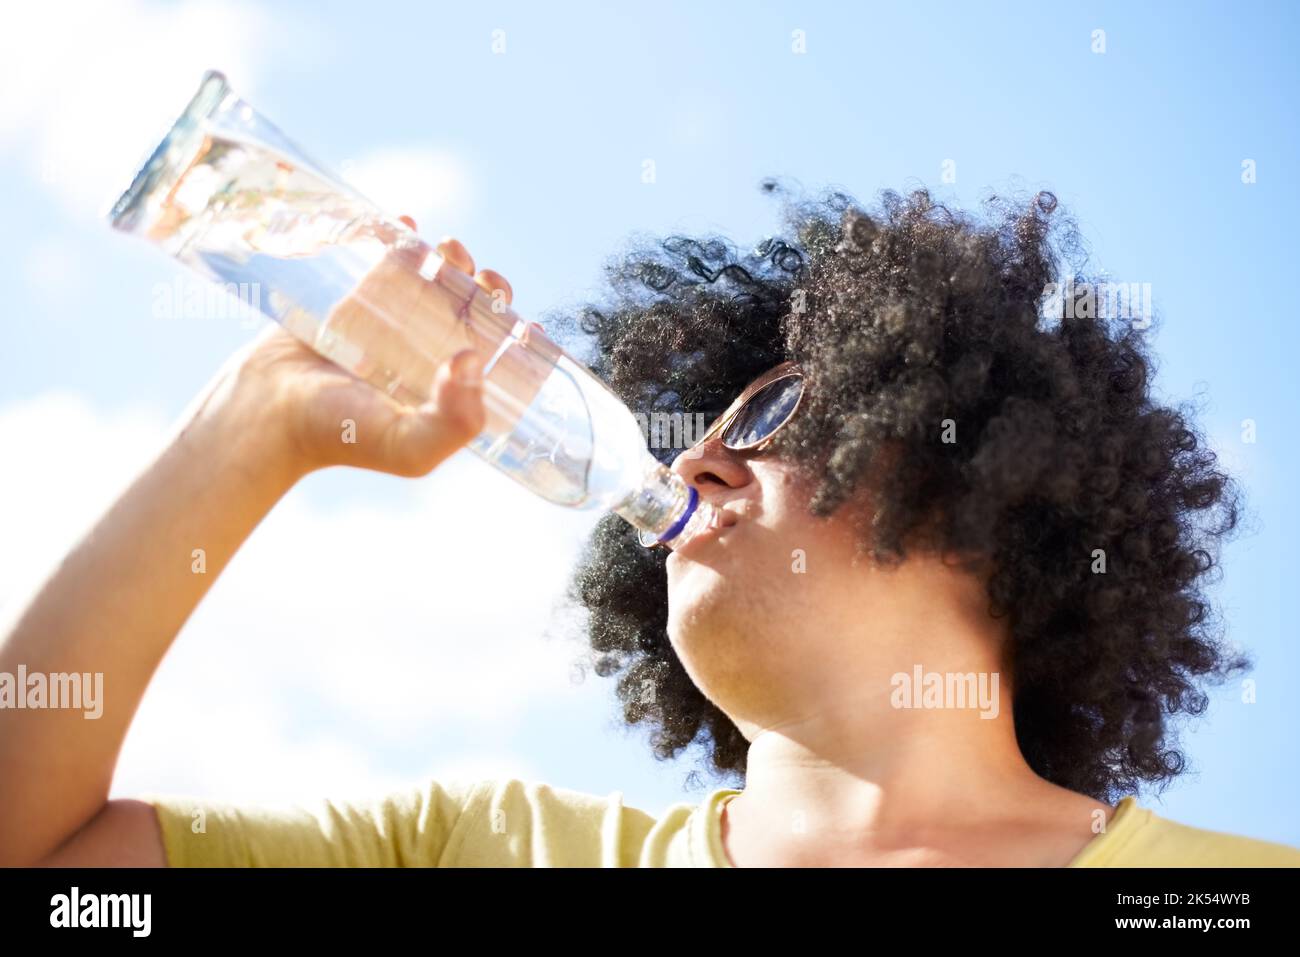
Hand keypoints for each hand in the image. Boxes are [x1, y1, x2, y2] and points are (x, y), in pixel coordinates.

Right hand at [229, 219, 514, 478]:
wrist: (267, 412)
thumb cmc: (340, 437)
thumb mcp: (409, 448)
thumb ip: (453, 423)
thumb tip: (476, 359)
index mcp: (446, 392)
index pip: (497, 361)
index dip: (520, 340)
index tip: (530, 326)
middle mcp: (424, 358)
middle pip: (472, 312)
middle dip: (488, 290)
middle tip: (485, 280)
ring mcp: (391, 326)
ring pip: (435, 281)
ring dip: (452, 258)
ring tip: (449, 249)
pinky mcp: (355, 299)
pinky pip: (386, 259)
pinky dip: (398, 234)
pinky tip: (403, 221)